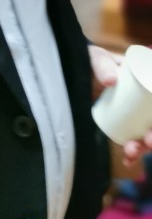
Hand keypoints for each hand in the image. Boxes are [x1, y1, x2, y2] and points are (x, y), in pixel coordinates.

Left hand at [88, 44, 151, 164]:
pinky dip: (134, 153)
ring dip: (145, 147)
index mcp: (148, 78)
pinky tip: (128, 160)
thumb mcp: (97, 58)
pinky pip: (135, 141)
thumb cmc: (91, 60)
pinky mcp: (126, 125)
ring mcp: (138, 113)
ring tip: (131, 152)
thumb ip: (102, 64)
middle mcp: (147, 98)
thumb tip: (111, 81)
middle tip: (147, 141)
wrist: (75, 72)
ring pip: (149, 134)